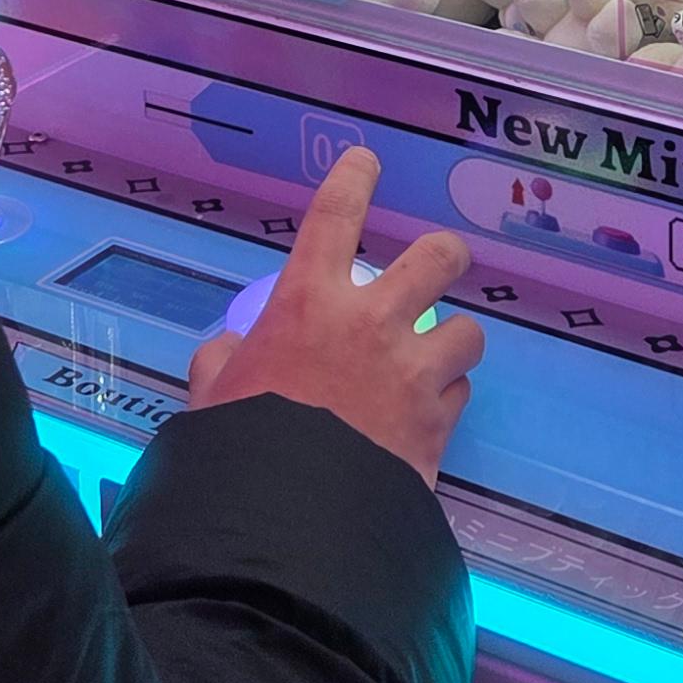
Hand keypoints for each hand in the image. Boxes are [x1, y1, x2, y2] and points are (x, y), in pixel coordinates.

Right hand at [186, 149, 482, 488]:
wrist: (289, 522)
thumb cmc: (242, 449)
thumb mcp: (214, 396)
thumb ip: (225, 362)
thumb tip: (233, 352)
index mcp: (307, 302)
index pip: (334, 216)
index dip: (353, 179)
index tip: (367, 160)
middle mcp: (370, 322)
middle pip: (437, 258)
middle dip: (446, 254)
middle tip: (441, 263)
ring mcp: (412, 370)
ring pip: (468, 331)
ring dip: (454, 342)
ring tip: (437, 360)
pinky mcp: (438, 421)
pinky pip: (460, 393)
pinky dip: (446, 400)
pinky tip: (426, 417)